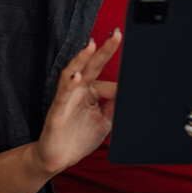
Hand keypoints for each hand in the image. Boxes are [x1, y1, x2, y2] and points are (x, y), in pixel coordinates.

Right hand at [33, 29, 121, 175]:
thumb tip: (132, 91)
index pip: (106, 76)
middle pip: (91, 65)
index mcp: (90, 91)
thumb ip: (117, 104)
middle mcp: (78, 90)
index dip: (120, 76)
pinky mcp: (56, 111)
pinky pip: (62, 95)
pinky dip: (68, 85)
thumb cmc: (79, 136)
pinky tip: (75, 77)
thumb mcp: (106, 119)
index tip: (135, 62)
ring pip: (72, 73)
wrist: (58, 158)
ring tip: (91, 46)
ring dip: (81, 59)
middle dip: (103, 50)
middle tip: (116, 34)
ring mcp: (66, 99)